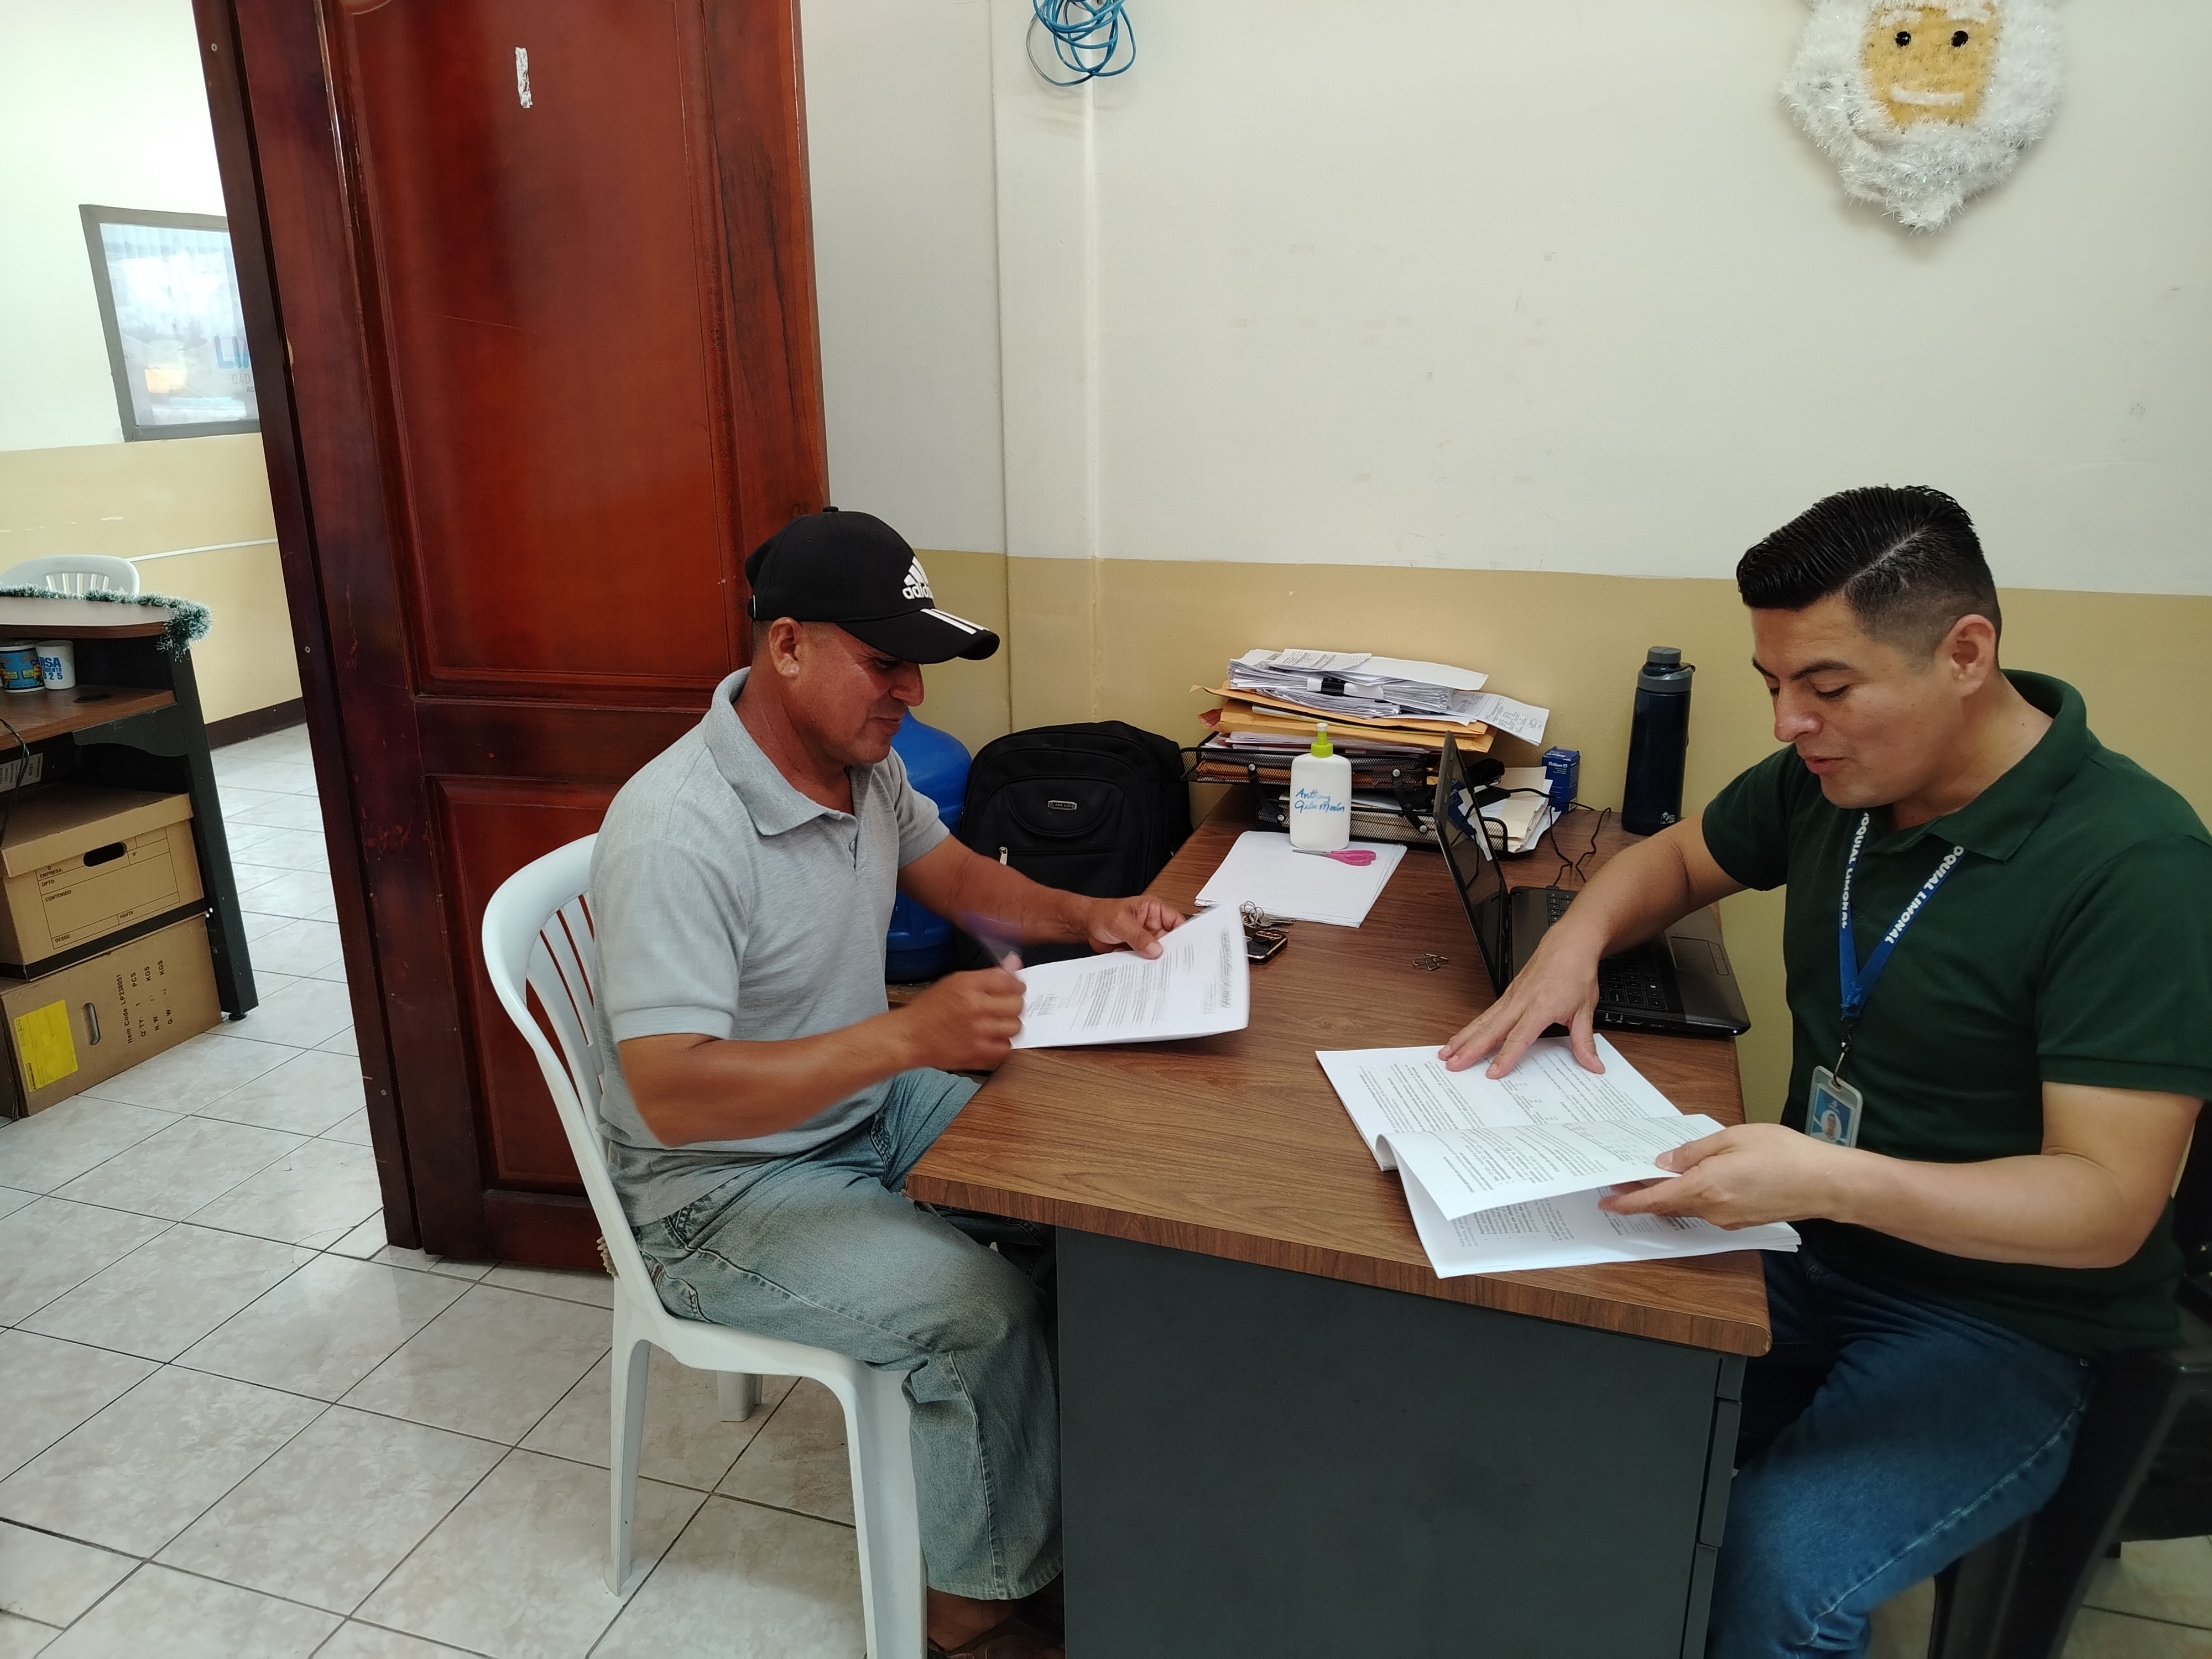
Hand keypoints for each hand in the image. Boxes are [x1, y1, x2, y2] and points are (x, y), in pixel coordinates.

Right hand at [901, 967, 1024, 1072]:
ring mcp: (978, 1034)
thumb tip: (1014, 963)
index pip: (1010, 981)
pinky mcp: (978, 1055)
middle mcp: (976, 1008)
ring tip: (997, 1023)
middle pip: (1017, 1004)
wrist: (911, 1037)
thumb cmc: (930, 1010)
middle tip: (1005, 1006)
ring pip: (1015, 1027)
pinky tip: (991, 1038)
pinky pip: (1006, 1048)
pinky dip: (1002, 1043)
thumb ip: (989, 974)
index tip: (1014, 988)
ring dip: (1009, 1024)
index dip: (1016, 984)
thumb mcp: (956, 982)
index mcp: (969, 986)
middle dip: (1014, 1004)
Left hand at [1082, 894, 1183, 958]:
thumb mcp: (1121, 922)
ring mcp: (1146, 939)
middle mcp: (1153, 925)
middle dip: (1168, 952)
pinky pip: (1145, 961)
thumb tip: (1155, 949)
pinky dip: (1143, 966)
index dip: (1183, 935)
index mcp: (1154, 910)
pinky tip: (1138, 969)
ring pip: (1157, 953)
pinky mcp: (1138, 951)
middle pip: (1170, 941)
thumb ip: (1138, 936)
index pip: (1176, 922)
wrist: (1086, 925)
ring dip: (1153, 960)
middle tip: (1166, 962)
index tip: (1183, 949)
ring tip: (1150, 967)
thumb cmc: (1102, 914)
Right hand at [1438, 928, 1604, 1076]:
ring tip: (1446, 1053)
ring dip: (1463, 1038)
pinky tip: (1461, 1037)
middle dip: (1470, 1049)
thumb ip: (1584, 1041)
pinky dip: (1470, 1027)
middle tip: (1453, 1066)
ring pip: (1482, 1021)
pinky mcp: (1507, 995)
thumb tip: (1593, 1065)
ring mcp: (1511, 998)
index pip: (1519, 1037)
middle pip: (1491, 1030)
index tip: (1493, 1073)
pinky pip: (1485, 1014)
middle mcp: (1520, 1002)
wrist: (1568, 945)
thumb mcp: (1585, 1010)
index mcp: (1541, 1007)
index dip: (1506, 1057)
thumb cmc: (1575, 973)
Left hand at [1599, 1122, 1850, 1229]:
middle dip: (1644, 1195)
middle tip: (1625, 1179)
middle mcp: (1713, 1210)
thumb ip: (1694, 1151)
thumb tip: (1665, 1162)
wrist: (1826, 1183)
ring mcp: (1728, 1219)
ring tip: (1659, 1173)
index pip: (1655, 1199)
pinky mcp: (1742, 1221)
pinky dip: (1695, 1196)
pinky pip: (1709, 1208)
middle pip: (1668, 1205)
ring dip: (1671, 1193)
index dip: (1627, 1202)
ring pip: (1689, 1206)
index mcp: (1705, 1187)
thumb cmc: (1784, 1154)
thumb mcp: (1732, 1138)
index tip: (1607, 1202)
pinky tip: (1698, 1178)